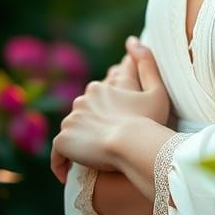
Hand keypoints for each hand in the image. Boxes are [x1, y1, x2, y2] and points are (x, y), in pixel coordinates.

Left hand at [50, 37, 169, 183]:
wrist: (131, 144)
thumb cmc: (147, 120)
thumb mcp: (155, 90)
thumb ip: (146, 62)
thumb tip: (132, 40)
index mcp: (99, 88)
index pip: (97, 102)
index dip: (106, 116)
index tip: (114, 129)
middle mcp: (80, 101)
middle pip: (83, 116)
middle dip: (91, 128)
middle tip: (105, 145)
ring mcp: (69, 121)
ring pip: (71, 132)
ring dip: (78, 143)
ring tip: (92, 158)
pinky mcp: (62, 141)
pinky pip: (58, 154)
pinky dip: (62, 163)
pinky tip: (71, 174)